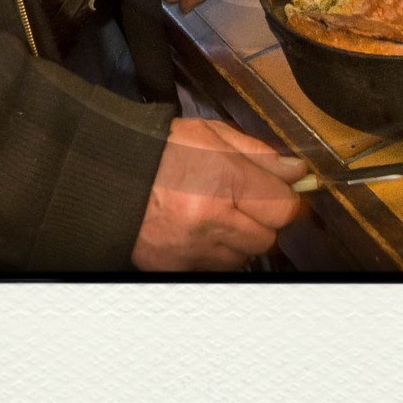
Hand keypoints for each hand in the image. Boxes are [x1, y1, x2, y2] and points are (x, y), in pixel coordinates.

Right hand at [132, 117, 306, 271]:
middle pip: (267, 237)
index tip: (279, 193)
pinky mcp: (175, 266)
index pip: (283, 208)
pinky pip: (214, 268)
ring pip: (243, 256)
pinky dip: (213, 252)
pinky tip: (198, 230)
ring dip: (238, 239)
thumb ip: (259, 154)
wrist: (107, 173)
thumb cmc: (159, 149)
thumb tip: (296, 172)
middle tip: (241, 201)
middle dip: (261, 220)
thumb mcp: (212, 134)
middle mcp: (210, 218)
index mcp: (222, 179)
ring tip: (216, 214)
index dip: (285, 199)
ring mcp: (192, 247)